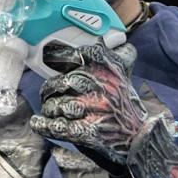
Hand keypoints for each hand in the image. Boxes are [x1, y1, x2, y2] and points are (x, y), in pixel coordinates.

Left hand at [30, 41, 148, 164]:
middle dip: (50, 90)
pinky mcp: (89, 131)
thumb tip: (100, 39)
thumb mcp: (122, 76)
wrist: (139, 138)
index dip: (59, 56)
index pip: (77, 53)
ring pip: (56, 105)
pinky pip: (57, 126)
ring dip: (50, 109)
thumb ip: (110, 57)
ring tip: (53, 111)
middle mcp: (102, 85)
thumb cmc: (124, 106)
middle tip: (50, 95)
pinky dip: (44, 125)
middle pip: (60, 82)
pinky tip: (38, 123)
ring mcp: (95, 109)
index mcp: (110, 68)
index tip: (49, 59)